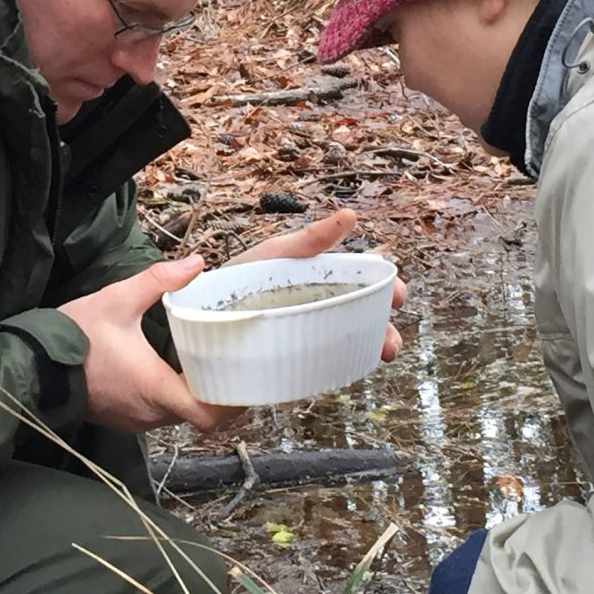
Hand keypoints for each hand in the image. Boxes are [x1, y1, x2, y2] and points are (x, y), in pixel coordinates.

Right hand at [58, 257, 240, 433]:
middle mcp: (149, 413)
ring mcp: (136, 421)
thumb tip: (197, 262)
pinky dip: (172, 398)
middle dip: (218, 391)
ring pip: (179, 416)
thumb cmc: (76, 335)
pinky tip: (172, 371)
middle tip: (231, 361)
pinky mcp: (124, 420)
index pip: (208, 415)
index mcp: (155, 388)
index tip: (243, 377)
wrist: (33, 363)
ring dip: (194, 395)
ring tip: (206, 363)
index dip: (232, 401)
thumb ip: (160, 280)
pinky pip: (159, 415)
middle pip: (199, 415)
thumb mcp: (118, 299)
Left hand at [228, 209, 408, 361]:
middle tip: (389, 338)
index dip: (384, 288)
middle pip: (360, 321)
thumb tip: (350, 216)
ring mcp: (302, 342)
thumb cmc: (233, 281)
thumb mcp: (273, 255)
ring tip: (376, 355)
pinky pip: (314, 375)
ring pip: (344, 349)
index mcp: (313, 283)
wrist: (194, 323)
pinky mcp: (286, 370)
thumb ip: (308, 240)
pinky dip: (327, 376)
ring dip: (365, 352)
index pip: (359, 284)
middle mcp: (313, 312)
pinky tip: (332, 377)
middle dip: (382, 328)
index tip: (398, 294)